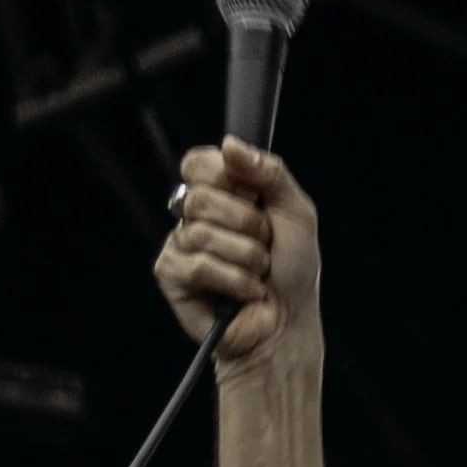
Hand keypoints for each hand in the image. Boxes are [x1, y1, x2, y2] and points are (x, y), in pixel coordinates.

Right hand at [154, 136, 319, 366]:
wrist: (288, 323)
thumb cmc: (292, 270)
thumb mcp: (295, 211)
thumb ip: (269, 172)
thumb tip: (229, 144)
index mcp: (218, 192)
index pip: (197, 162)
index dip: (227, 179)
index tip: (255, 201)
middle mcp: (193, 214)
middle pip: (201, 197)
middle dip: (247, 225)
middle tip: (264, 246)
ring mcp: (179, 243)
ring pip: (203, 233)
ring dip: (247, 258)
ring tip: (257, 274)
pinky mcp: (171, 275)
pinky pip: (199, 265)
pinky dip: (235, 282)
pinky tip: (244, 294)